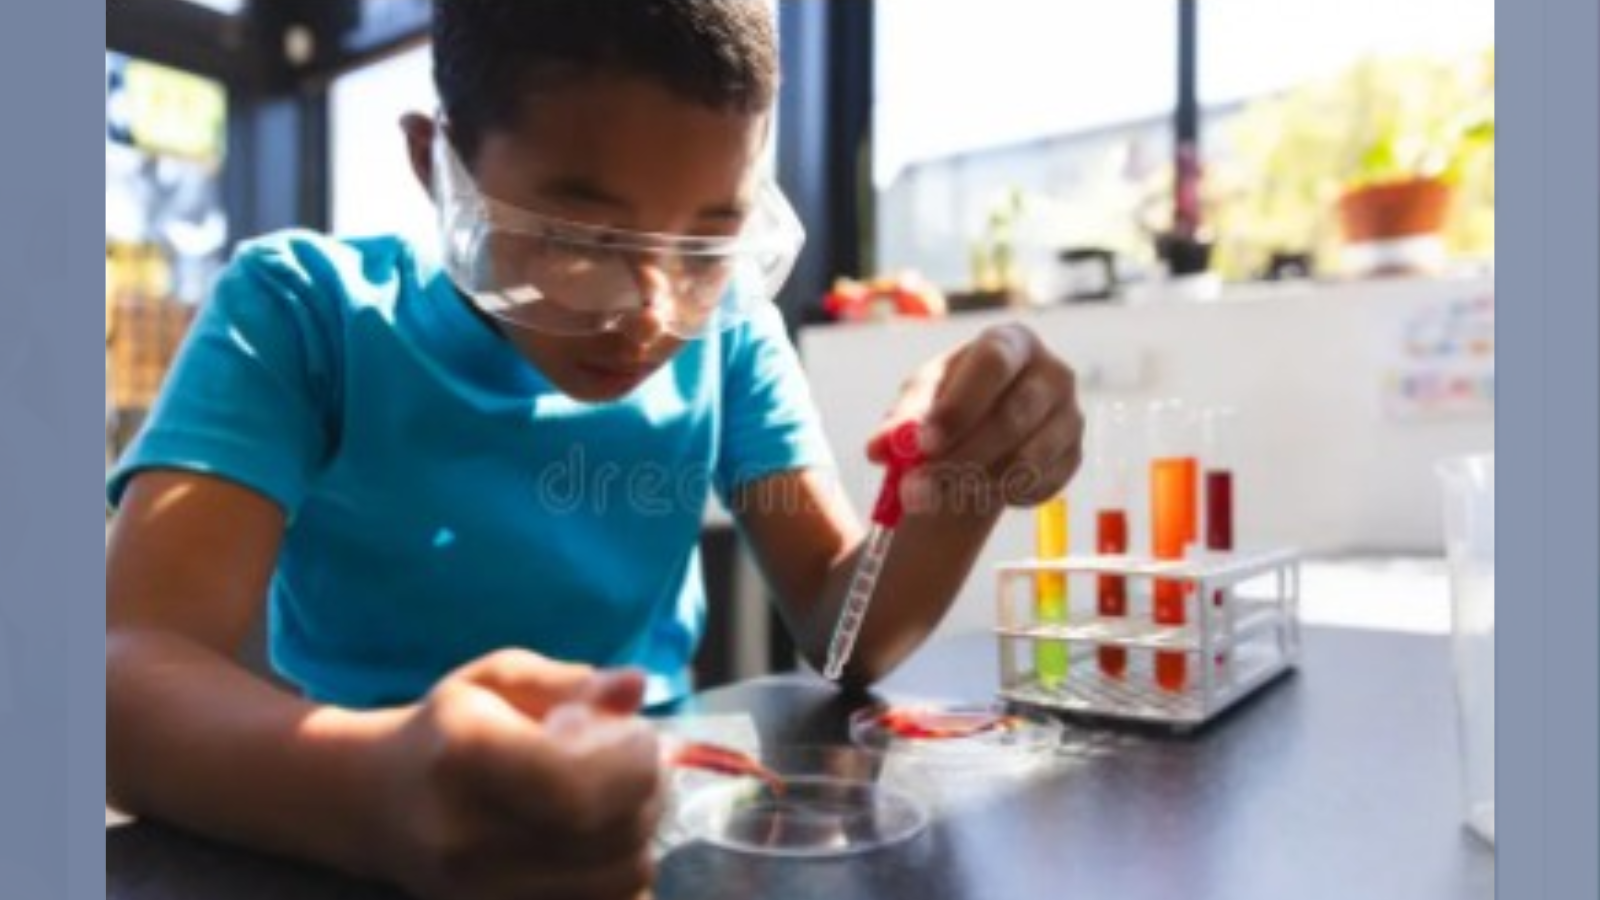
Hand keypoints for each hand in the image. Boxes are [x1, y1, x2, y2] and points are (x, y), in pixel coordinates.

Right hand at [373, 649, 661, 899]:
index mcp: (465, 756)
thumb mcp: (501, 680)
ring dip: (639, 836)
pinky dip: (618, 876)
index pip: (579, 786)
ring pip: (620, 881)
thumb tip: (636, 685)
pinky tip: (598, 842)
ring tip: (615, 801)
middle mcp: (466, 837)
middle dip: (648, 794)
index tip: (635, 736)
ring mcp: (480, 893)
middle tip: (635, 763)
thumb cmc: (450, 727)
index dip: (635, 762)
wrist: (374, 800)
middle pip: (612, 836)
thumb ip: (572, 683)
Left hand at [867, 323, 1083, 511]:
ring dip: (976, 485)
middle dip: (960, 458)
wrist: (982, 430)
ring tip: (937, 495)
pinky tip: (977, 489)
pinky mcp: (1075, 455)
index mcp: (1010, 342)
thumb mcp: (920, 403)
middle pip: (1013, 416)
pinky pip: (1039, 485)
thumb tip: (878, 450)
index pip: (993, 365)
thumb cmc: (949, 403)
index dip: (959, 407)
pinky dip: (1002, 495)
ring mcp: (1070, 415)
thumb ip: (900, 423)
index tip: (923, 445)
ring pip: (1027, 459)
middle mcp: (1052, 372)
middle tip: (915, 492)